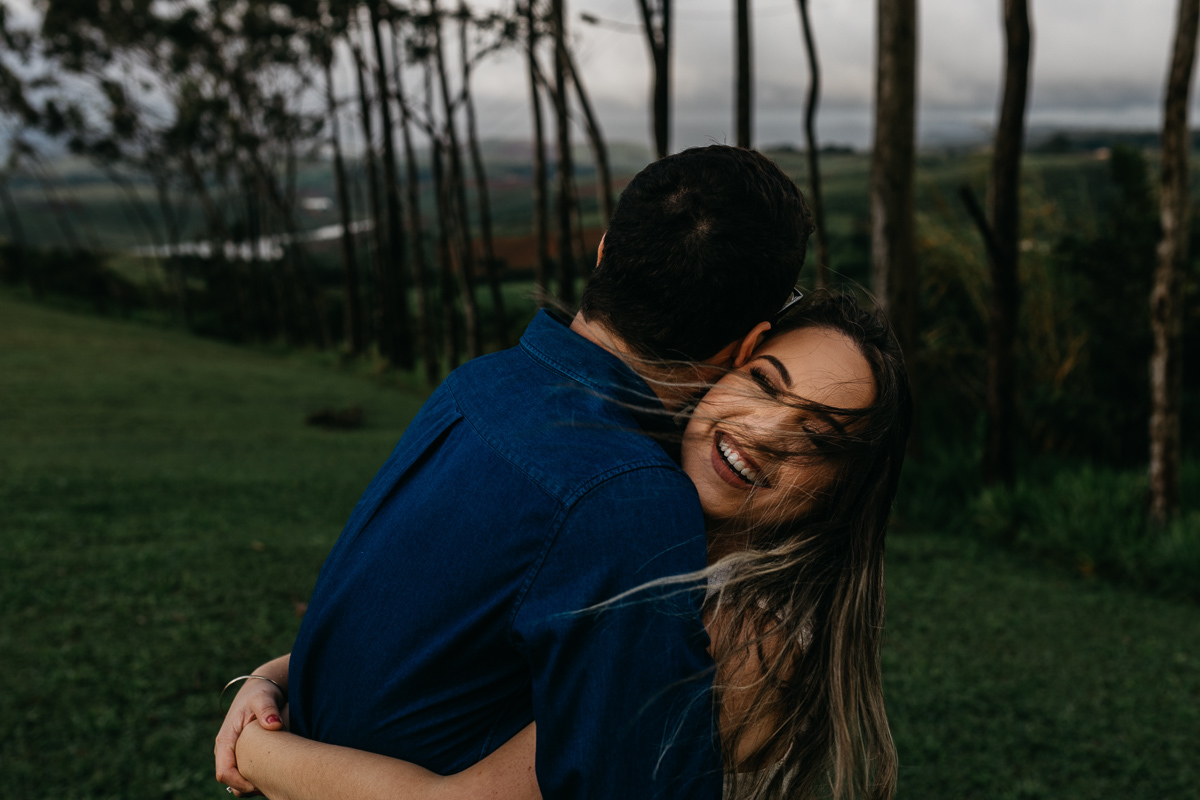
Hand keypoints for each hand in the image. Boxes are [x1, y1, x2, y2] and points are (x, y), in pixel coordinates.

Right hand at [215, 675, 286, 795]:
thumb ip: (267, 709)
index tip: (258, 785)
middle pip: (230, 781)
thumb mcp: (263, 697)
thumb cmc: (260, 693)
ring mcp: (234, 753)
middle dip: (247, 787)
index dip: (239, 782)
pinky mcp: (243, 754)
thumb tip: (274, 724)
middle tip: (270, 787)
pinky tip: (275, 775)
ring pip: (238, 780)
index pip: (224, 772)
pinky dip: (258, 778)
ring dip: (252, 785)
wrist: (259, 690)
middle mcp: (226, 750)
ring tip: (274, 782)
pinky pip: (246, 773)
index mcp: (225, 740)